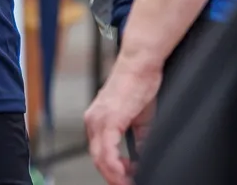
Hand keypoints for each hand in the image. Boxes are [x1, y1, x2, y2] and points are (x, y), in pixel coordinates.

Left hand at [84, 58, 162, 183]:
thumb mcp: (139, 118)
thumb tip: (142, 155)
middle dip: (114, 177)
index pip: (99, 152)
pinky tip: (126, 172)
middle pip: (97, 159)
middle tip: (128, 184)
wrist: (140, 63)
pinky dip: (116, 166)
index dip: (112, 170)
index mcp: (98, 119)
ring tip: (129, 181)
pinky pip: (107, 151)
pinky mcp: (109, 119)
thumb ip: (139, 139)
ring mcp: (99, 120)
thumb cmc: (139, 83)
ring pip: (100, 158)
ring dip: (115, 175)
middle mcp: (93, 120)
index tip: (126, 178)